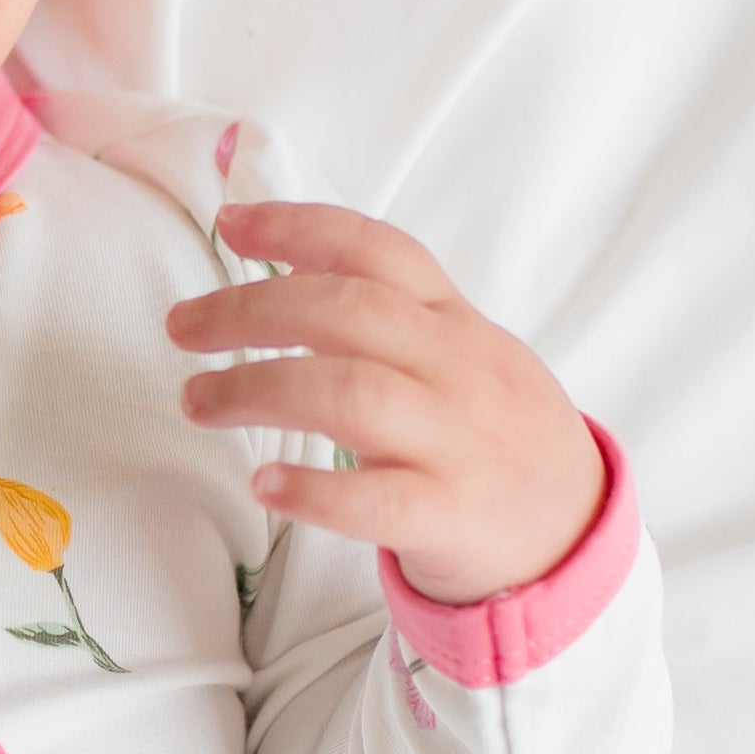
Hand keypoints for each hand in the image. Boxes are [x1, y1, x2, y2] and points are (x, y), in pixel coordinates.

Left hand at [166, 201, 602, 606]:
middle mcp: (457, 369)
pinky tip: (264, 485)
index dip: (299, 227)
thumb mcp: (458, 353)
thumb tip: (282, 270)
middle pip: (349, 312)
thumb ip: (385, 315)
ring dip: (258, 390)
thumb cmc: (492, 435)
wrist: (572, 529)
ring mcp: (457, 442)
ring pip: (352, 394)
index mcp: (452, 322)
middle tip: (182, 327)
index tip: (229, 223)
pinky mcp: (451, 515)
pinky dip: (315, 489)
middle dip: (251, 310)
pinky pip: (378, 498)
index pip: (376, 249)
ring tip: (198, 400)